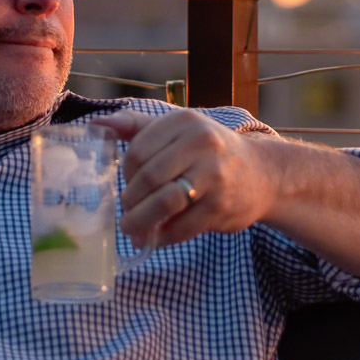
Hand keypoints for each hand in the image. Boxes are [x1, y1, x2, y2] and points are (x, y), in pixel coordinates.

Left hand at [93, 109, 275, 247]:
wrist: (263, 174)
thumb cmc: (210, 152)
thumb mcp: (179, 130)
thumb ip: (138, 127)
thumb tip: (96, 124)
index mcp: (185, 122)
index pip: (137, 150)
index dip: (125, 175)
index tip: (127, 186)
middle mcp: (202, 143)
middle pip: (148, 177)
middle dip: (131, 202)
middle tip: (125, 215)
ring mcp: (214, 175)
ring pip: (164, 203)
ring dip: (142, 223)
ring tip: (133, 231)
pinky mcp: (222, 205)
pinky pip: (182, 227)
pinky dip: (164, 236)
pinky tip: (159, 238)